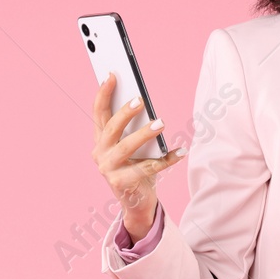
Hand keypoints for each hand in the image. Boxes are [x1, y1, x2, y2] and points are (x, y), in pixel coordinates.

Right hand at [92, 72, 186, 239]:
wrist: (135, 203)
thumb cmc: (135, 168)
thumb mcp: (131, 146)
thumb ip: (131, 127)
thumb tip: (142, 102)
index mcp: (100, 141)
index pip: (98, 113)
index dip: (103, 94)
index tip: (112, 75)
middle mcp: (100, 154)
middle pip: (111, 129)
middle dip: (125, 113)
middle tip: (140, 100)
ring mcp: (108, 170)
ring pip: (126, 148)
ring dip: (144, 134)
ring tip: (161, 123)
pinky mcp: (122, 184)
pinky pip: (148, 169)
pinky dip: (167, 159)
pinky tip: (181, 151)